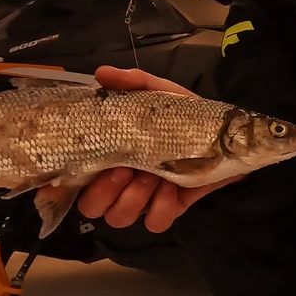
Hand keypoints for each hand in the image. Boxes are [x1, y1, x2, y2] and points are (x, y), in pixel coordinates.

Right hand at [76, 66, 240, 232]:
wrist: (224, 131)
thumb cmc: (182, 114)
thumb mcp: (159, 93)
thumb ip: (132, 82)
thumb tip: (102, 73)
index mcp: (110, 157)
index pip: (75, 184)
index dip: (71, 185)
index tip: (96, 166)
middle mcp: (120, 183)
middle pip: (93, 208)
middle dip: (106, 192)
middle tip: (127, 170)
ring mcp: (143, 199)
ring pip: (119, 218)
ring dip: (133, 198)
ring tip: (153, 175)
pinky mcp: (170, 209)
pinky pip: (155, 223)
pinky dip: (161, 208)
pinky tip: (171, 188)